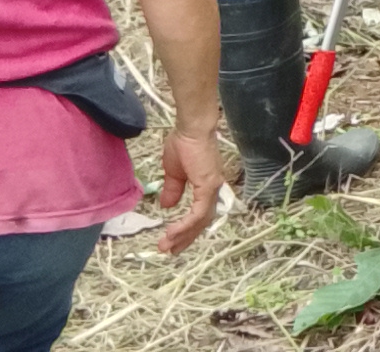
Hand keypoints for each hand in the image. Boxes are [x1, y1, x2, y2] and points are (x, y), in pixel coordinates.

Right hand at [155, 125, 228, 253]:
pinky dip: (186, 225)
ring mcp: (213, 189)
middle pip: (201, 223)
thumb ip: (173, 190)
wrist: (190, 128)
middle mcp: (213, 191)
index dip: (187, 230)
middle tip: (169, 251)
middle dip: (185, 238)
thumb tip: (167, 206)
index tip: (171, 241)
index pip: (199, 215)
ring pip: (200, 221)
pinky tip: (173, 232)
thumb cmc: (183, 143)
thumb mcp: (173, 172)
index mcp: (206, 187)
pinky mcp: (208, 187)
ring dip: (183, 235)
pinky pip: (198, 213)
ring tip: (167, 245)